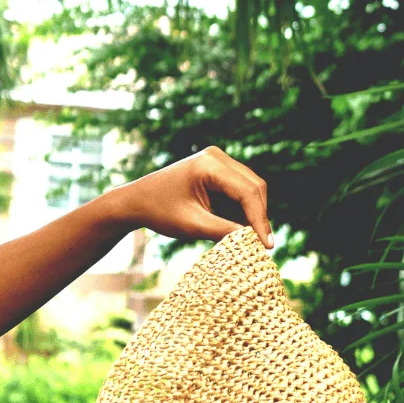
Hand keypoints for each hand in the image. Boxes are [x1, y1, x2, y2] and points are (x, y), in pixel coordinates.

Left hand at [109, 145, 273, 248]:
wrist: (136, 201)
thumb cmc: (160, 212)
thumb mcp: (192, 225)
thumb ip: (224, 231)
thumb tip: (255, 241)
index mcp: (209, 164)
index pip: (247, 192)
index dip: (260, 219)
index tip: (267, 245)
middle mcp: (217, 157)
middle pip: (254, 187)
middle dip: (260, 216)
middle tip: (263, 245)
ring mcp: (218, 161)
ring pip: (250, 189)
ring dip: (252, 214)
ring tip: (250, 240)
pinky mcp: (217, 171)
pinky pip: (239, 191)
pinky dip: (242, 210)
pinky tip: (237, 229)